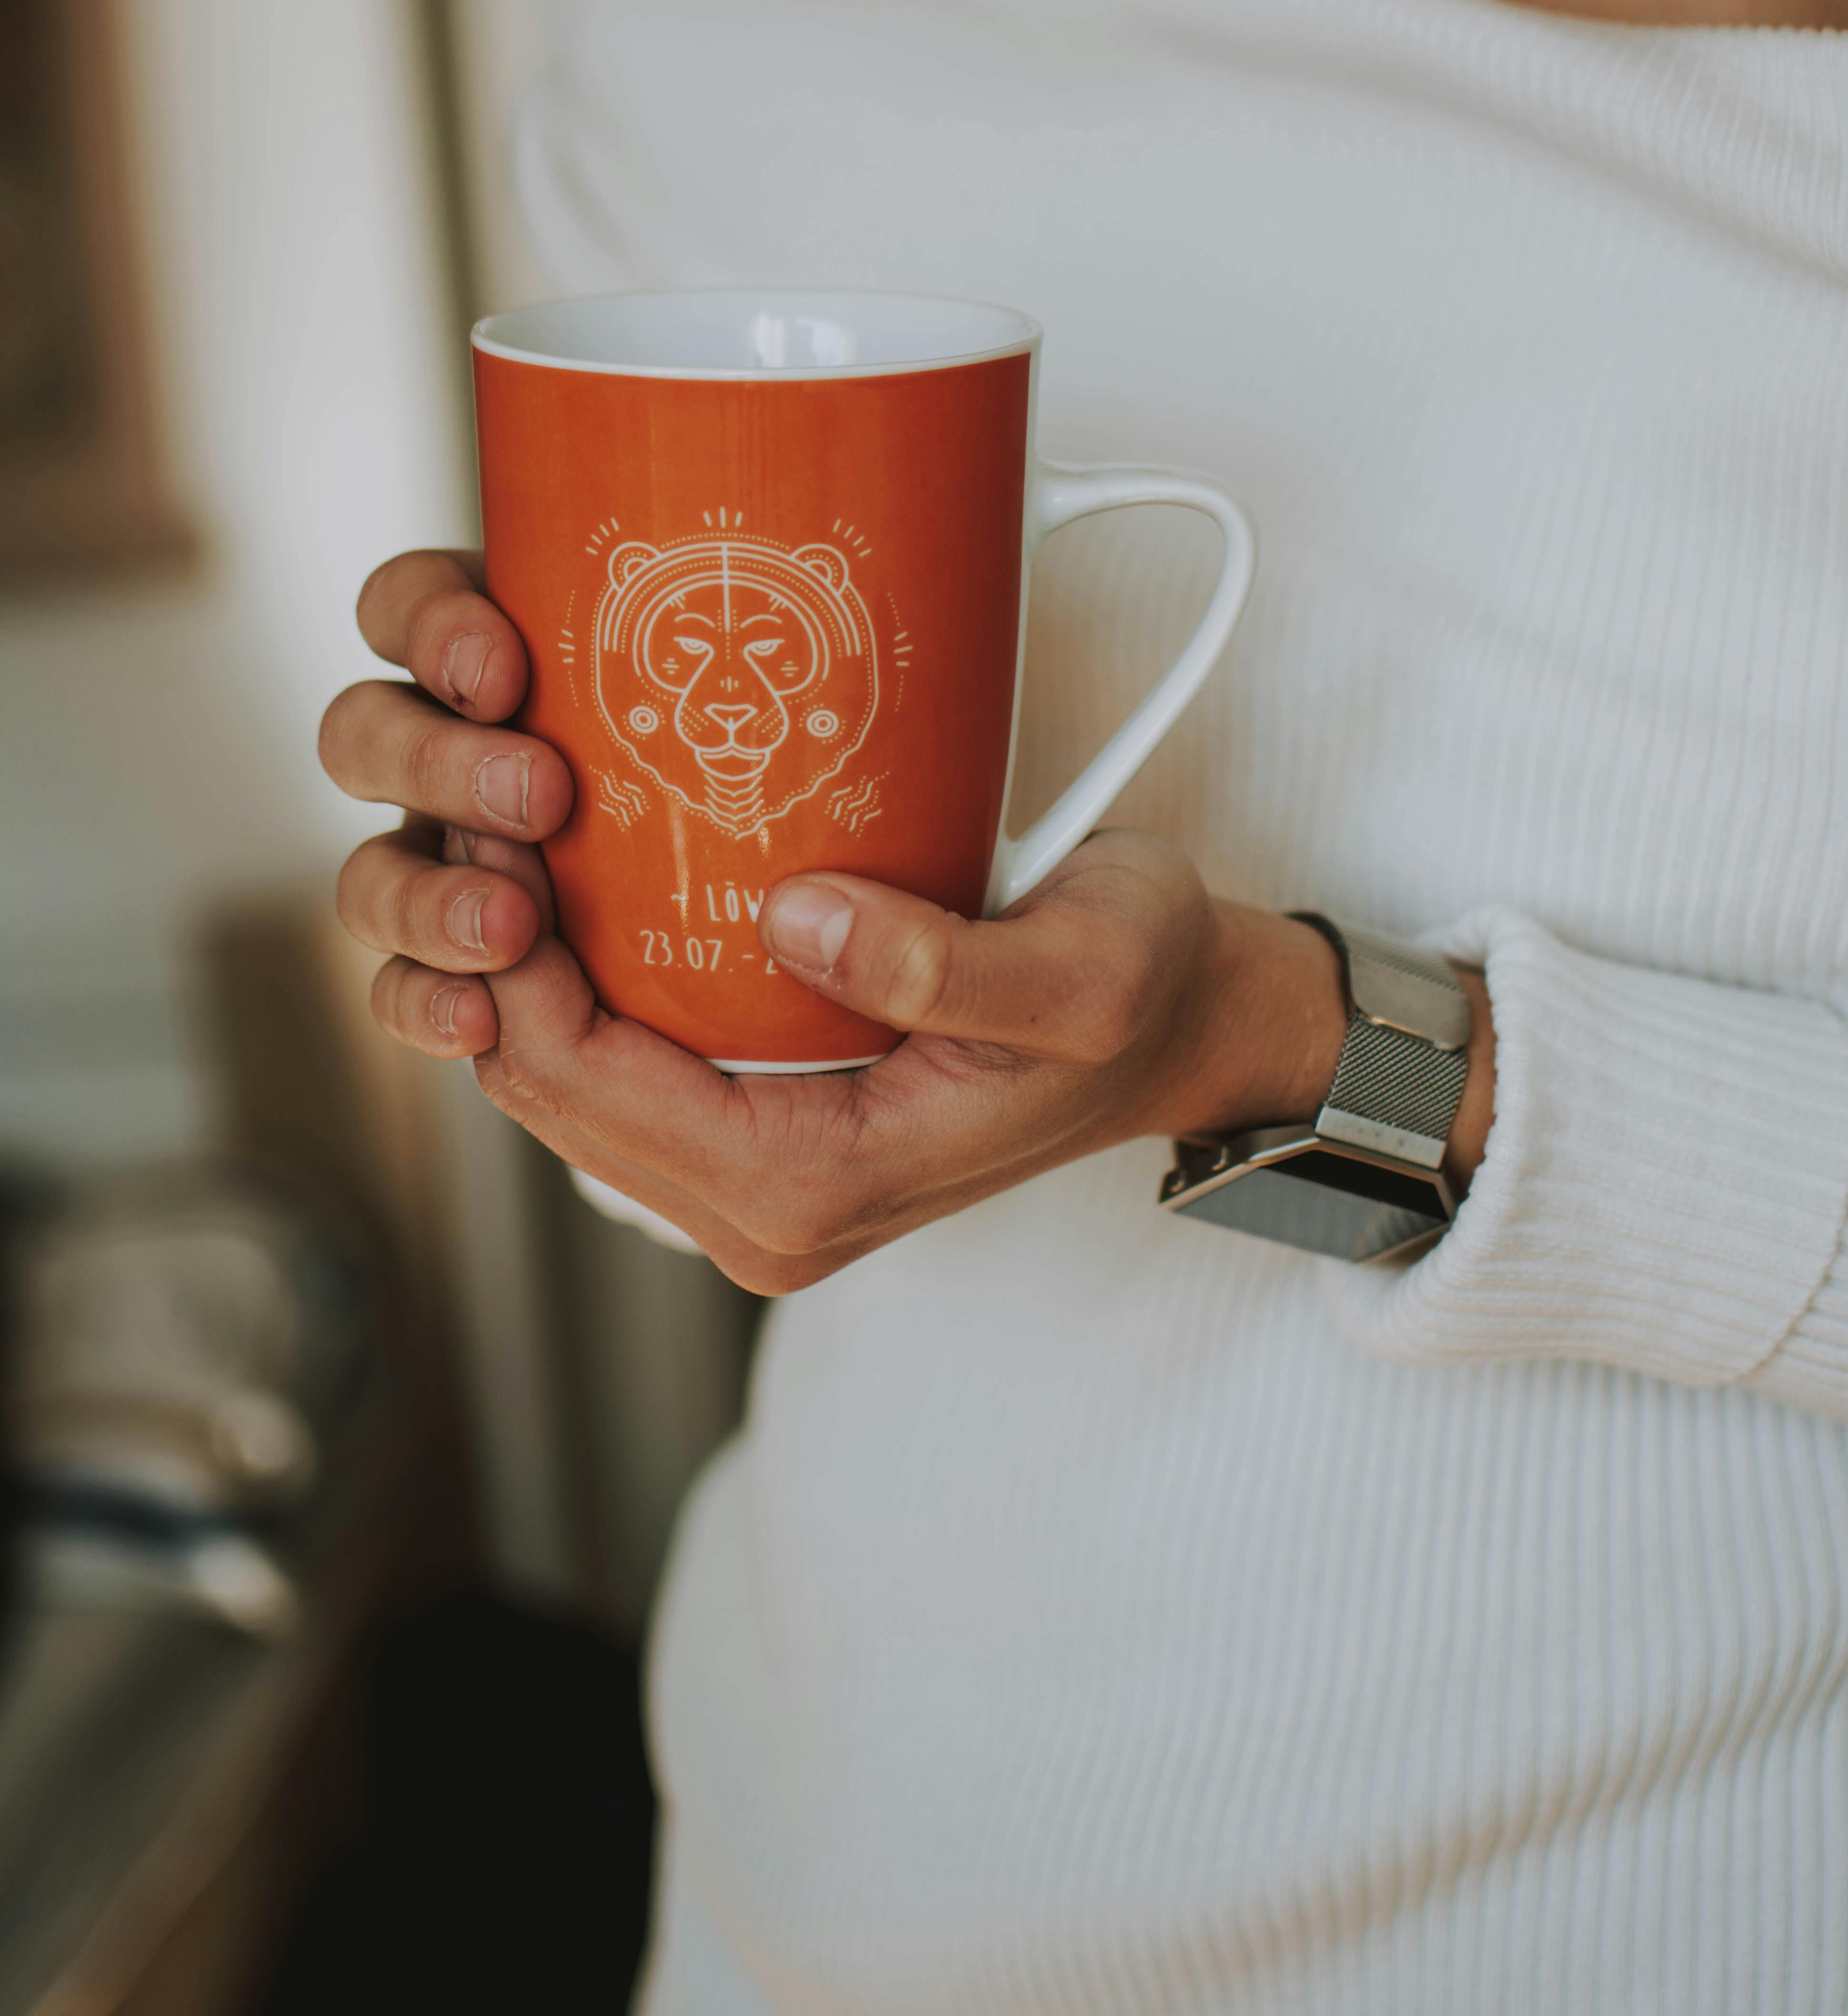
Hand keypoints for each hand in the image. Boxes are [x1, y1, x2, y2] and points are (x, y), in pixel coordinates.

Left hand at [320, 551, 1493, 1292]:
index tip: (504, 824)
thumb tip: (794, 920)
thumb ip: (946, 965)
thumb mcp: (1080, 967)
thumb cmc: (1144, 990)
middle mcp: (758, 1212)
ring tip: (528, 826)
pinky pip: (618, 1066)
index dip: (508, 960)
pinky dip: (581, 977)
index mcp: (807, 1191)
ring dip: (522, 964)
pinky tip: (591, 877)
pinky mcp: (761, 1129)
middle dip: (490, 955)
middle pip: (540, 1090)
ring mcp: (754, 1179)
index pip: (575, 1086)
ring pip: (562, 1082)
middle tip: (496, 803)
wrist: (1189, 1026)